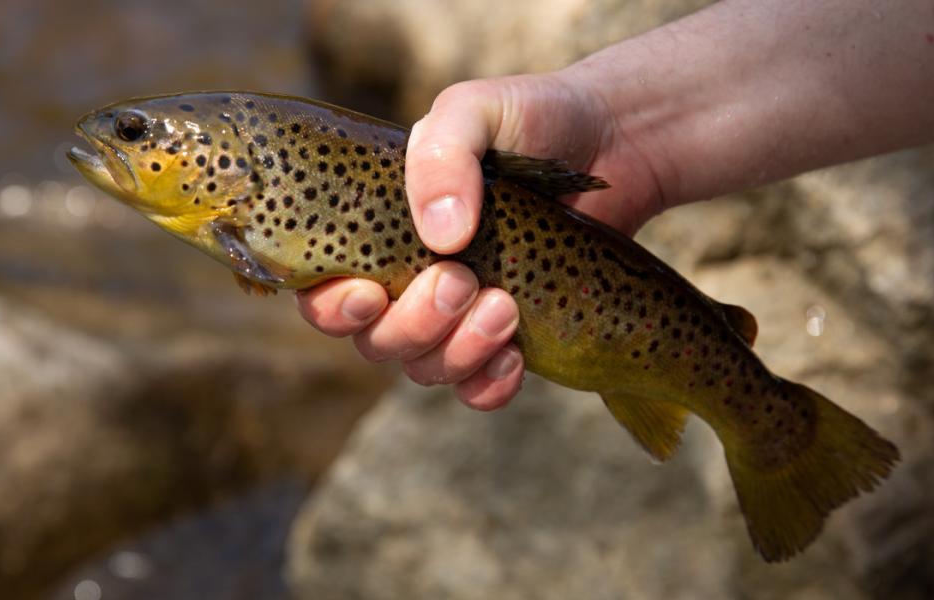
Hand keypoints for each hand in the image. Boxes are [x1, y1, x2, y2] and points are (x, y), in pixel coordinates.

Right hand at [297, 69, 667, 409]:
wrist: (611, 141)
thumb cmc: (529, 118)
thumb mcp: (476, 111)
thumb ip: (443, 155)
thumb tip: (441, 237)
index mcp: (375, 229)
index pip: (322, 290)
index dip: (332, 307)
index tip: (370, 292)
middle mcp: (405, 279)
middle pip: (375, 340)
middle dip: (412, 324)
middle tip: (460, 280)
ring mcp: (455, 315)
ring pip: (425, 368)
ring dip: (459, 351)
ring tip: (506, 306)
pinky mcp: (505, 339)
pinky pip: (477, 390)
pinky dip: (489, 384)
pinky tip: (515, 357)